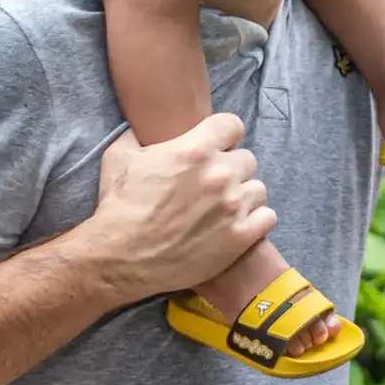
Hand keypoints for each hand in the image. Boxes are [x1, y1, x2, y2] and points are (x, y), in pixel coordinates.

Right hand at [85, 115, 276, 300]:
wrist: (118, 258)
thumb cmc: (118, 208)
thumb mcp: (119, 158)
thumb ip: (139, 135)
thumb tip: (142, 126)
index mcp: (196, 150)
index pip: (233, 126)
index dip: (224, 137)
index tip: (216, 149)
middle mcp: (220, 174)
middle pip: (247, 159)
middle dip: (232, 170)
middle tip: (213, 186)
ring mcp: (232, 206)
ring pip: (258, 189)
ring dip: (243, 197)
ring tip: (222, 209)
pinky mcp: (239, 236)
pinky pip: (267, 217)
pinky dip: (254, 221)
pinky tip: (234, 226)